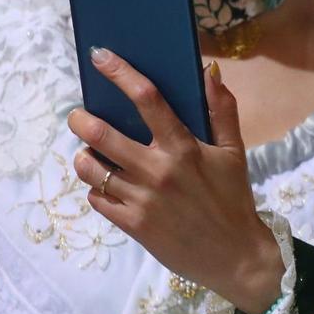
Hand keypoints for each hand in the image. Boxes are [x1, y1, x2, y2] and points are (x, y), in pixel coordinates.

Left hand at [68, 49, 285, 313]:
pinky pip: (97, 199)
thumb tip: (210, 71)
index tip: (100, 56)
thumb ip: (222, 110)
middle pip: (103, 135)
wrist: (235, 257)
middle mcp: (158, 170)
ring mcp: (142, 199)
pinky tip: (105, 185)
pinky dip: (95, 188)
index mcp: (183, 147)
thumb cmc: (232, 199)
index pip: (147, 100)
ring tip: (89, 153)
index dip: (120, 73)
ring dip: (84, 156)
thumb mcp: (234, 152)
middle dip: (82, 120)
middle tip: (78, 116)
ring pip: (92, 169)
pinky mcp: (133, 226)